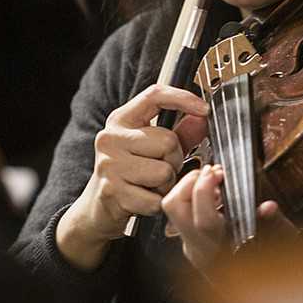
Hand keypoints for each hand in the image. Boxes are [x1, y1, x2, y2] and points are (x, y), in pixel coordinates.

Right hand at [56, 83, 207, 271]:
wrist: (98, 207)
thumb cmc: (131, 173)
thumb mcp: (154, 148)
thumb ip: (180, 133)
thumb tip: (201, 118)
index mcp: (121, 120)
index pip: (154, 95)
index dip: (182, 98)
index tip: (204, 109)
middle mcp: (110, 138)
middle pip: (168, 141)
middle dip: (174, 159)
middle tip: (160, 168)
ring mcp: (109, 165)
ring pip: (164, 172)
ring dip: (166, 184)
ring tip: (151, 185)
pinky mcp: (112, 191)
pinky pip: (155, 198)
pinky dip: (156, 203)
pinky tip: (143, 199)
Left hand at [162, 163, 295, 273]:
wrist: (260, 291)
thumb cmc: (273, 266)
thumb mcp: (281, 242)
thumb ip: (273, 223)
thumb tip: (268, 207)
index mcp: (223, 251)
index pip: (203, 220)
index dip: (205, 191)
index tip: (216, 173)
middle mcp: (202, 250)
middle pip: (175, 209)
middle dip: (189, 182)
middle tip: (211, 172)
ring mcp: (193, 247)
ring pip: (174, 211)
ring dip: (189, 189)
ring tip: (213, 180)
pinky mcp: (192, 243)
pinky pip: (181, 216)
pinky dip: (192, 199)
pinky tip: (214, 195)